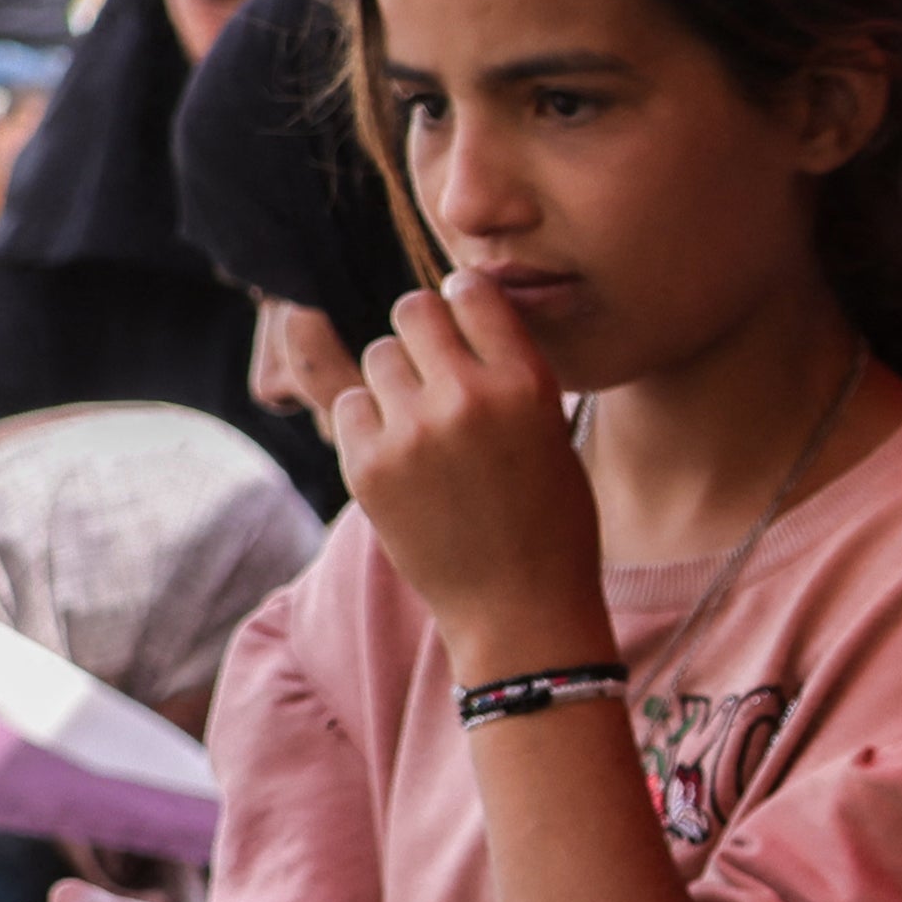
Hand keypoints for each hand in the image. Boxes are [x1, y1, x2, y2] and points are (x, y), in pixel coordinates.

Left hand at [331, 281, 612, 678]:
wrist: (519, 608)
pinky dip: (370, 421)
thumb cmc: (549, 519)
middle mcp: (468, 398)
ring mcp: (412, 433)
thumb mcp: (550, 432)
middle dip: (421, 329)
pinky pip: (350, 405)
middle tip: (433, 363)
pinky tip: (401, 454)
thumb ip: (505, 375)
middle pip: (412, 311)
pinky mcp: (367, 466)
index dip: (463, 300)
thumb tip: (451, 311)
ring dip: (396, 379)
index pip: (473, 294)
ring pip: (379, 357)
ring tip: (422, 422)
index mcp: (527, 385)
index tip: (462, 316)